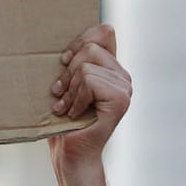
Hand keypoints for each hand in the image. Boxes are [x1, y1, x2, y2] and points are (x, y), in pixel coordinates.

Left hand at [48, 23, 130, 162]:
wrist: (70, 154)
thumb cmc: (63, 121)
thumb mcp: (65, 84)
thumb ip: (72, 62)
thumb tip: (61, 43)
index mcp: (111, 68)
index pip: (104, 31)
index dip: (81, 40)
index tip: (64, 61)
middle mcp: (123, 76)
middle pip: (90, 47)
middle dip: (67, 71)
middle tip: (60, 93)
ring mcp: (125, 88)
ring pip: (86, 67)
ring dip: (70, 90)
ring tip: (67, 107)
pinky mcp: (120, 100)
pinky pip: (90, 82)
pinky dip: (76, 98)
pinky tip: (74, 114)